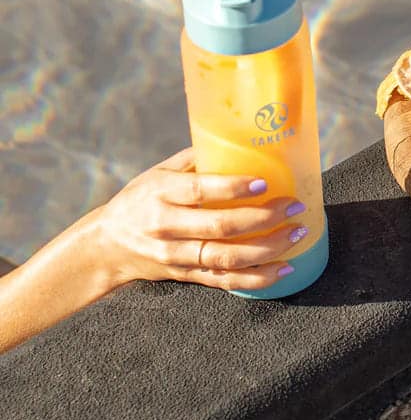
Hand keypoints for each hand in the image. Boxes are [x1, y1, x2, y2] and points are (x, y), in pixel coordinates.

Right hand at [94, 148, 307, 291]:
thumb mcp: (159, 172)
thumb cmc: (141, 198)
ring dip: (268, 249)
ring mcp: (177, 256)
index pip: (200, 190)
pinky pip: (225, 281)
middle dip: (264, 218)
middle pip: (220, 227)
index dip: (233, 188)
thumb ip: (196, 158)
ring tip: (297, 234)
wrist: (105, 246)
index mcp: (162, 194)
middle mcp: (168, 227)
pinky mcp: (186, 276)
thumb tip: (241, 138)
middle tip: (295, 206)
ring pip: (227, 258)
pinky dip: (257, 278)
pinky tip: (284, 269)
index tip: (264, 181)